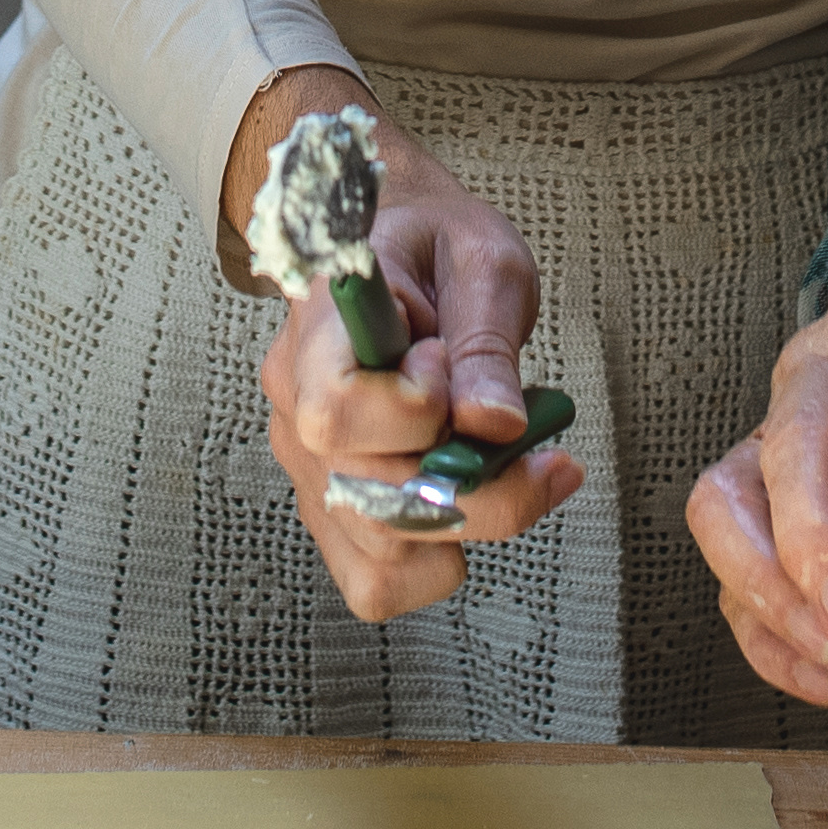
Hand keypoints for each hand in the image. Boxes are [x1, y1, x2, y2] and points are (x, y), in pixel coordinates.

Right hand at [230, 64, 573, 622]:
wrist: (401, 247)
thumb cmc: (439, 246)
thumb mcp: (484, 262)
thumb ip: (488, 343)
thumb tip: (496, 426)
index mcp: (319, 328)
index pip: (334, 411)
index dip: (410, 414)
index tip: (450, 365)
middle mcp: (297, 406)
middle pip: (368, 497)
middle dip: (477, 487)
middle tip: (530, 432)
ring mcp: (309, 465)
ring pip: (378, 551)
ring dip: (467, 521)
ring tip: (499, 455)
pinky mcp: (334, 506)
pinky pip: (376, 581)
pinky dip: (436, 561)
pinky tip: (467, 499)